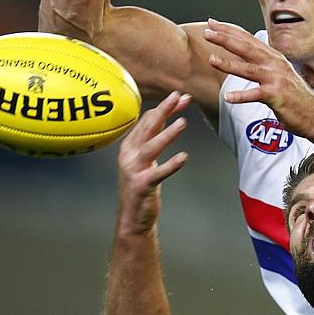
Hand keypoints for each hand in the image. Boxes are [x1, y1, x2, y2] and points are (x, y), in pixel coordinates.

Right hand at [116, 91, 189, 234]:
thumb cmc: (141, 185)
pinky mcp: (142, 185)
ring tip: (183, 122)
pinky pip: (158, 173)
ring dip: (167, 134)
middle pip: (147, 128)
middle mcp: (128, 155)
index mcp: (129, 146)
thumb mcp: (146, 159)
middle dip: (164, 111)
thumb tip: (164, 115)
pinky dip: (171, 165)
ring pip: (151, 147)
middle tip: (179, 97)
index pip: (147, 121)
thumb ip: (153, 138)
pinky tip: (184, 157)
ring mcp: (133, 170)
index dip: (164, 107)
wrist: (132, 218)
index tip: (180, 96)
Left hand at [203, 18, 313, 129]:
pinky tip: (227, 97)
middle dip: (225, 38)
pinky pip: (256, 95)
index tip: (212, 23)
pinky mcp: (277, 96)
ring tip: (211, 60)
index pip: (248, 38)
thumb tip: (248, 54)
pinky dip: (242, 96)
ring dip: (229, 64)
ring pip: (249, 68)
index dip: (229, 29)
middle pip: (246, 47)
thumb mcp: (279, 74)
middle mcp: (274, 64)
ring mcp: (276, 79)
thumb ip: (264, 63)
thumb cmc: (294, 96)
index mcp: (273, 57)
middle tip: (207, 32)